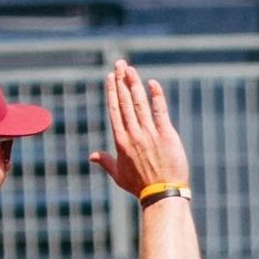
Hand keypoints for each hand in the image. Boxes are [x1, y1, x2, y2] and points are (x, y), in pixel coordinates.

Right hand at [89, 62, 191, 192]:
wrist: (162, 194)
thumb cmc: (140, 186)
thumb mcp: (118, 175)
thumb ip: (105, 162)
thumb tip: (92, 156)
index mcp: (120, 141)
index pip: (114, 110)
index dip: (112, 92)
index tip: (110, 77)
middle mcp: (133, 134)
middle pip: (124, 102)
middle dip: (121, 81)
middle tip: (119, 64)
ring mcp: (149, 134)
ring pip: (139, 103)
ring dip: (134, 84)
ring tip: (130, 69)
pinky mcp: (166, 135)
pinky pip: (160, 111)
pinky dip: (156, 96)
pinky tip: (152, 84)